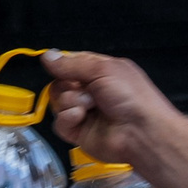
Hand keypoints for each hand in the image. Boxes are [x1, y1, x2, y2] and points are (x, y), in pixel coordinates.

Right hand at [45, 50, 182, 166]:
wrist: (141, 132)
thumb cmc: (128, 95)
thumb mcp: (103, 70)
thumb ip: (72, 64)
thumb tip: (46, 55)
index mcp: (101, 72)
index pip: (72, 64)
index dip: (64, 65)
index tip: (60, 66)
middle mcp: (92, 91)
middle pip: (61, 83)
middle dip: (68, 85)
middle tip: (85, 91)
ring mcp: (84, 112)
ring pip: (59, 101)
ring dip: (71, 101)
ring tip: (89, 106)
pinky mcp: (78, 132)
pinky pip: (60, 122)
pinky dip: (68, 118)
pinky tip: (80, 117)